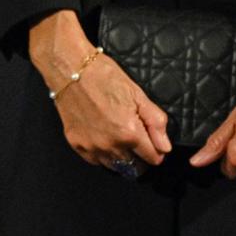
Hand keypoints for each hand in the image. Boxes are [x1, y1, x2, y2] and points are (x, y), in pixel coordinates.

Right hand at [28, 10, 170, 168]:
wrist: (70, 69)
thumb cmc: (104, 76)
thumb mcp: (138, 94)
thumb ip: (156, 123)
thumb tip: (165, 147)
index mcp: (129, 133)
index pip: (153, 159)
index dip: (156, 150)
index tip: (152, 142)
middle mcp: (111, 145)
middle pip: (135, 167)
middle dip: (139, 156)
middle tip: (136, 139)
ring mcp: (92, 146)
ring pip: (115, 167)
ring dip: (121, 158)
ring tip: (118, 137)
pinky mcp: (77, 144)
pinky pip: (95, 161)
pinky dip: (102, 154)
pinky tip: (102, 137)